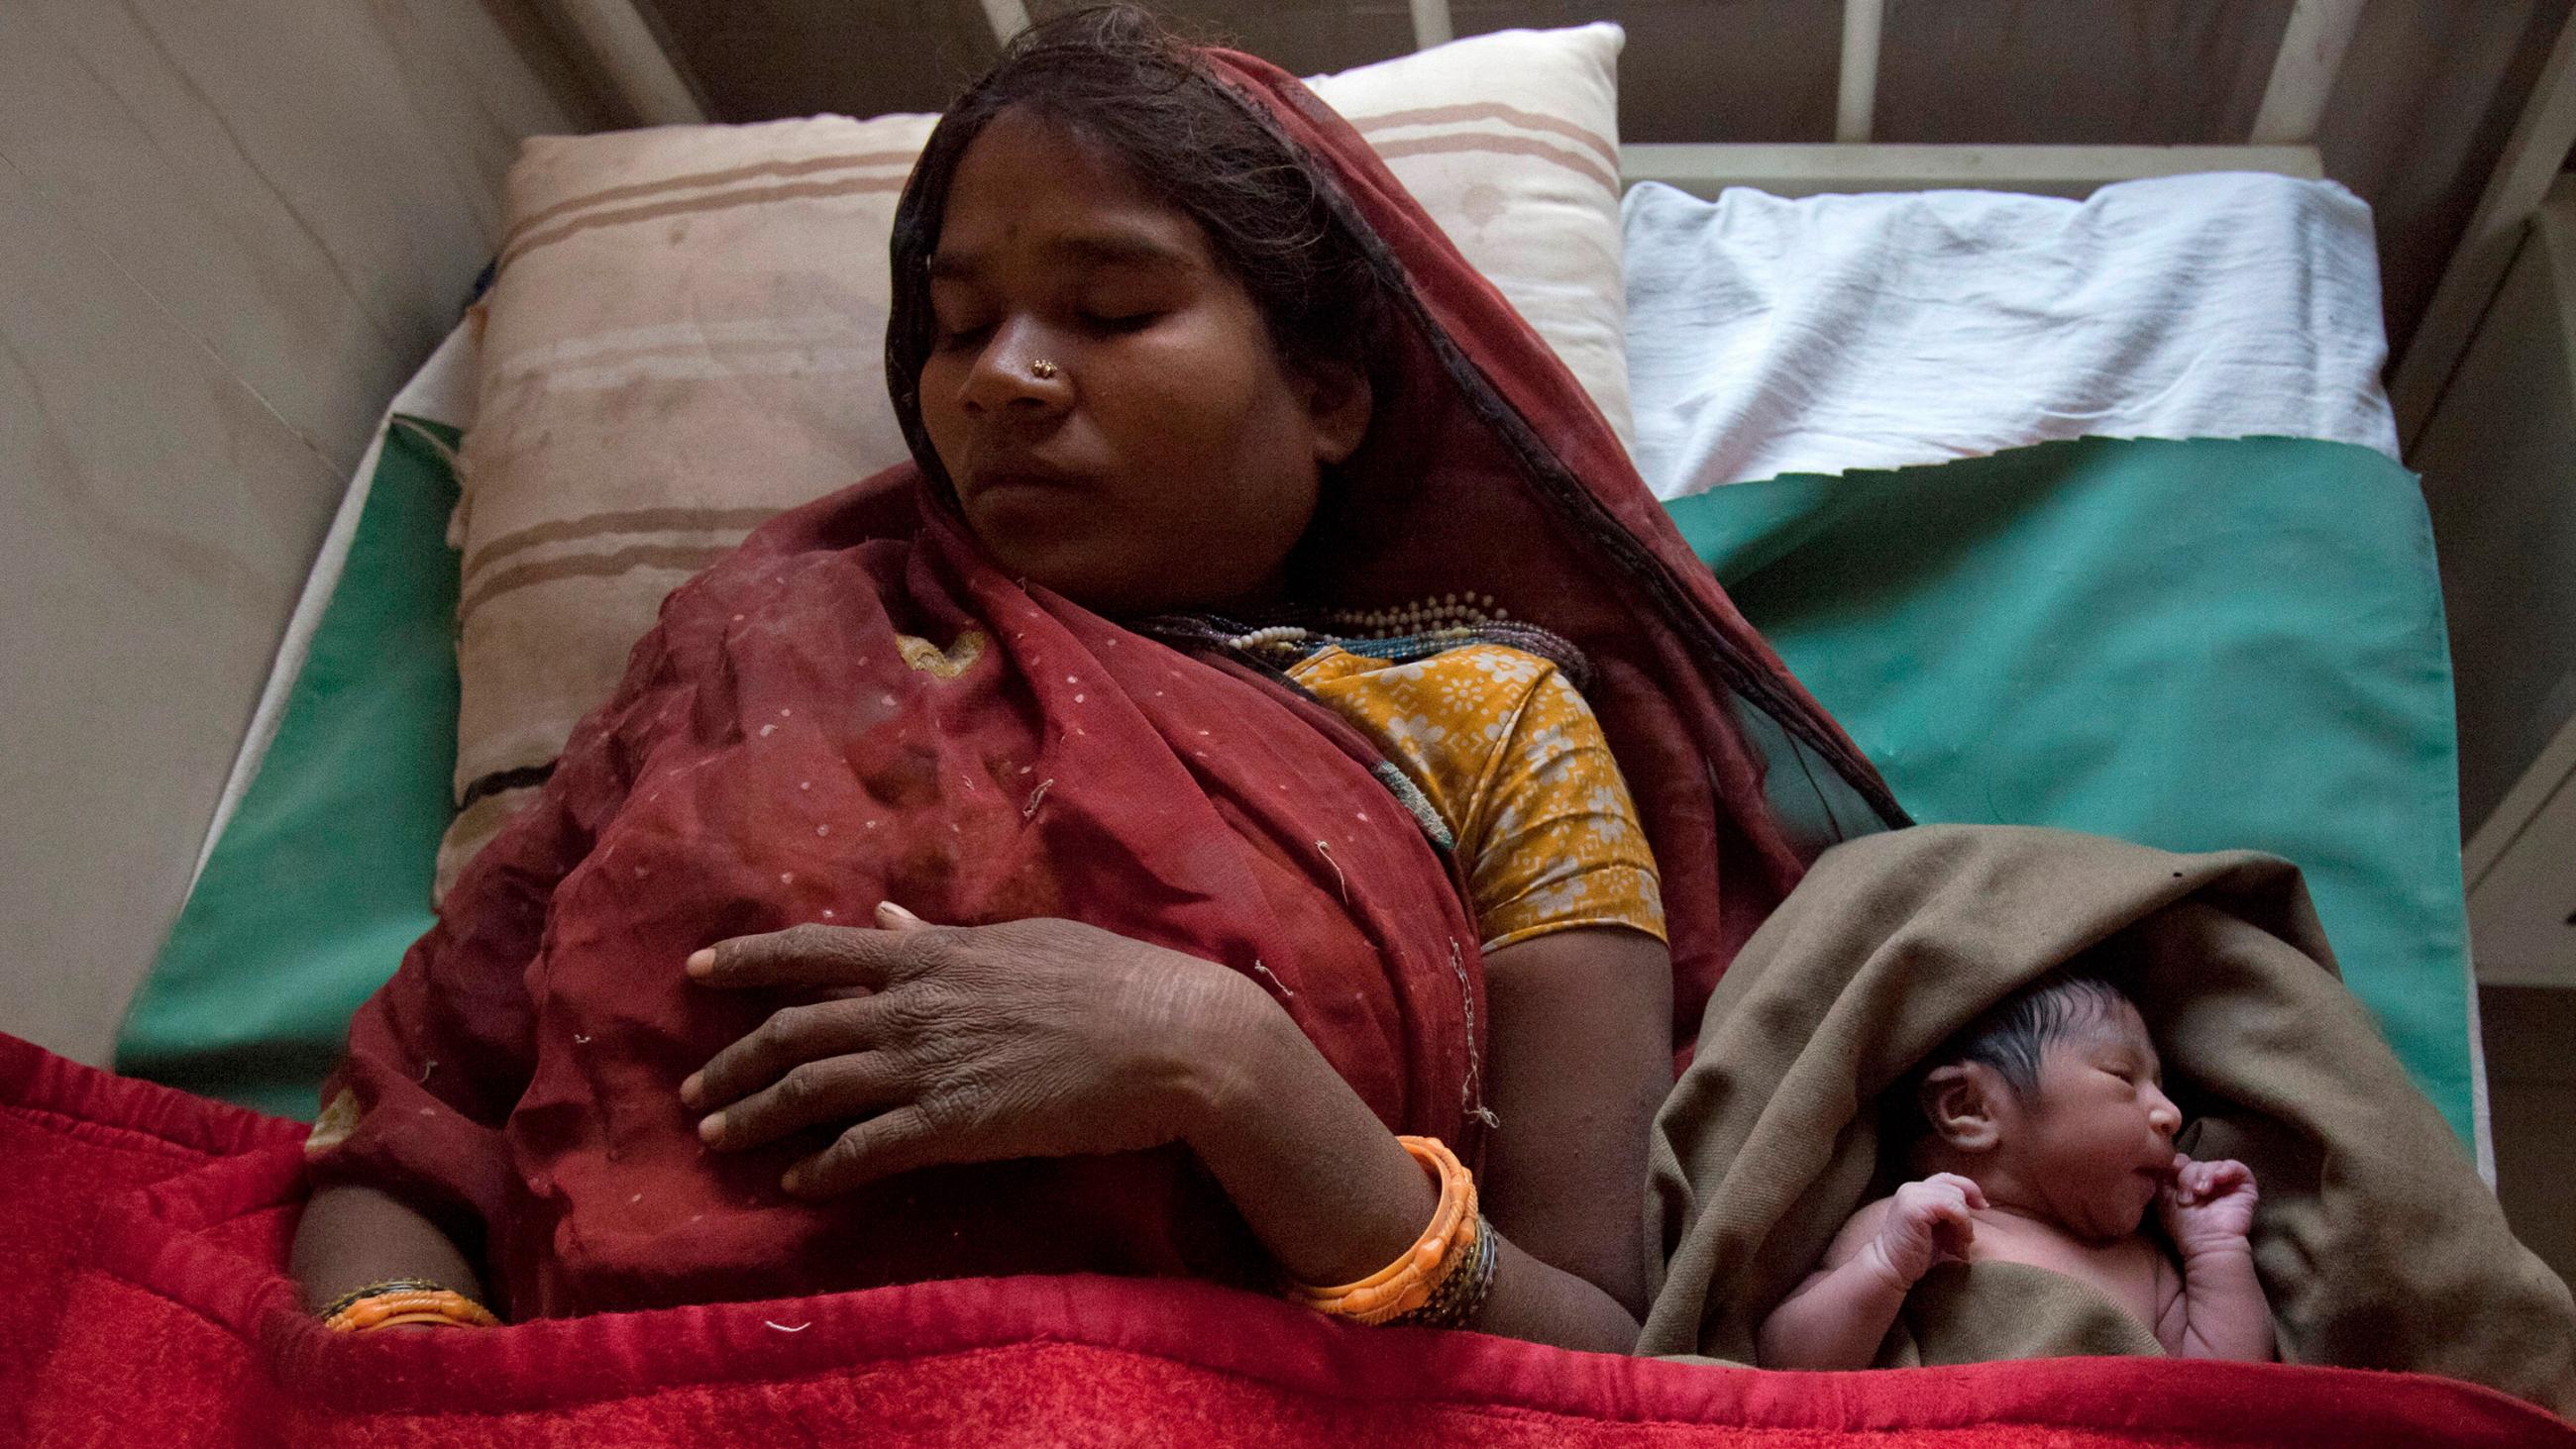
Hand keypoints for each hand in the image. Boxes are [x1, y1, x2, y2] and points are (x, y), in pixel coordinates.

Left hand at [680, 904, 1252, 1196]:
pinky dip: (823, 1168)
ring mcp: (931, 1066)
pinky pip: (867, 1149)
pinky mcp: (956, 1126)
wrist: (1171, 1038)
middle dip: (731, 1061)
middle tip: (690, 1090)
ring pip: (813, 1089)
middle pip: (794, 1030)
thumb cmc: (1111, 980)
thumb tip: (882, 917)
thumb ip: (943, 936)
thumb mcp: (1021, 940)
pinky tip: (797, 1183)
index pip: (813, 951)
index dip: (746, 960)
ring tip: (715, 1137)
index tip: (695, 970)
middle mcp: (915, 1005)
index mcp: (932, 955)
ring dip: (754, 1115)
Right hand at [1867, 1173, 1984, 1288]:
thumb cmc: (1916, 1254)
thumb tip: (1981, 1203)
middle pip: (1956, 1189)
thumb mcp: (1938, 1228)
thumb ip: (1950, 1212)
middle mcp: (1912, 1188)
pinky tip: (1956, 1244)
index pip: (1949, 1179)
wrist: (1891, 1269)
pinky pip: (1952, 1207)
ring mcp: (1911, 1195)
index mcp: (1915, 1191)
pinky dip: (1962, 1225)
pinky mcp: (1914, 1207)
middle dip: (1966, 1216)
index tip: (1981, 1207)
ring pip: (1957, 1197)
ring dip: (1965, 1225)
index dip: (1969, 1190)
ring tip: (1957, 1247)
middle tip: (1963, 1242)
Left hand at [2158, 1154, 2258, 1254]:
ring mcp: (2226, 1184)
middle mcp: (2206, 1183)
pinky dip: (2226, 1169)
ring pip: (2212, 1164)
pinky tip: (2218, 1179)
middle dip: (2187, 1176)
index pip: (2181, 1162)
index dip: (2175, 1164)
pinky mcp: (2244, 1187)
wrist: (2206, 1242)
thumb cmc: (2184, 1226)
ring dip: (2204, 1175)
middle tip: (2186, 1197)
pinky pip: (2237, 1167)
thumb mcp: (2163, 1198)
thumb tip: (2162, 1157)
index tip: (2170, 1175)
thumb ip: (2160, 1176)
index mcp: (2188, 1184)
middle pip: (2195, 1163)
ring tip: (2200, 1193)